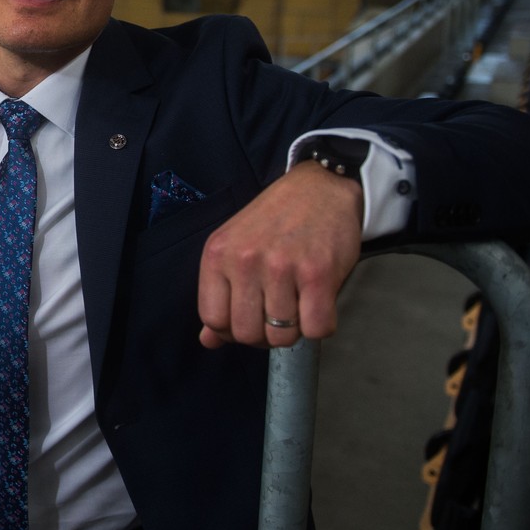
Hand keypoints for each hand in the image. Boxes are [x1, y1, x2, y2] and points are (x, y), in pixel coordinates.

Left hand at [197, 163, 362, 348]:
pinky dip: (320, 325)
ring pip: (282, 336)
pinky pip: (316, 329)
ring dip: (294, 329)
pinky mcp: (318, 274)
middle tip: (277, 314)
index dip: (231, 330)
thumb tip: (208, 341)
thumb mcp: (234, 247)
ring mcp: (281, 267)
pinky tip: (318, 303)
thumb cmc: (275, 221)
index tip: (249, 318)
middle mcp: (245, 261)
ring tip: (298, 304)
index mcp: (217, 255)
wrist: (321, 187)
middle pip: (247, 334)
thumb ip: (219, 295)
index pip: (213, 320)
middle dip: (264, 334)